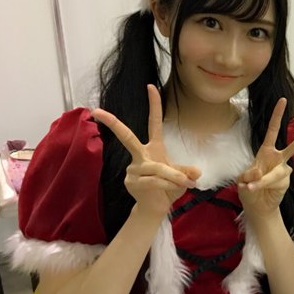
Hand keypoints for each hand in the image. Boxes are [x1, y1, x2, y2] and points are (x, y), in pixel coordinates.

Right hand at [92, 85, 200, 216]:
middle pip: (126, 137)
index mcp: (154, 147)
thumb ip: (187, 171)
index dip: (154, 104)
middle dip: (113, 124)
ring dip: (173, 176)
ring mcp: (133, 168)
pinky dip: (167, 184)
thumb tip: (197, 172)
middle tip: (97, 111)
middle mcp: (140, 155)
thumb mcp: (182, 176)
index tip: (150, 86)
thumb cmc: (169, 187)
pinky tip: (171, 189)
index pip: (153, 122)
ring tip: (185, 182)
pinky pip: (154, 180)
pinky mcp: (131, 182)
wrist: (157, 207)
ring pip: (156, 167)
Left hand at [237, 98, 293, 216]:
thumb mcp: (243, 179)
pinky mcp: (286, 181)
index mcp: (266, 151)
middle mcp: (278, 158)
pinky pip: (276, 182)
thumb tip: (259, 173)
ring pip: (277, 172)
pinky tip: (257, 189)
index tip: (283, 100)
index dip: (277, 115)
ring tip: (251, 187)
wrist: (257, 206)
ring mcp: (284, 170)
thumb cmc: (249, 188)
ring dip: (263, 180)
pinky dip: (263, 186)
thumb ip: (250, 174)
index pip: (273, 130)